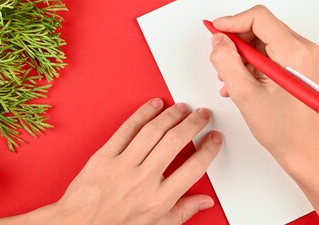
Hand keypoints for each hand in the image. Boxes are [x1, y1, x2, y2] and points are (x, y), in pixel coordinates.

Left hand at [54, 99, 222, 224]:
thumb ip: (182, 211)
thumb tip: (204, 201)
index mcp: (158, 200)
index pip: (194, 168)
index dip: (209, 149)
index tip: (215, 138)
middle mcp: (142, 181)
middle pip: (175, 142)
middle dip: (193, 123)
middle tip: (202, 115)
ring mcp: (121, 166)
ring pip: (152, 131)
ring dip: (171, 115)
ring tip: (182, 108)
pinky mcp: (104, 156)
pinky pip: (126, 129)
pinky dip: (142, 114)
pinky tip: (154, 105)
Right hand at [209, 5, 318, 224]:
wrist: (303, 148)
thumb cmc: (284, 128)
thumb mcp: (245, 94)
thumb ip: (226, 62)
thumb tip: (218, 40)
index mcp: (293, 51)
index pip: (258, 17)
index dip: (232, 21)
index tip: (215, 30)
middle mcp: (302, 48)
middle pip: (260, 26)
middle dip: (236, 42)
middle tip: (220, 60)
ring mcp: (301, 55)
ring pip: (262, 39)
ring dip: (241, 54)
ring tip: (230, 79)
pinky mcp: (297, 63)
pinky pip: (268, 51)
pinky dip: (251, 62)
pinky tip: (240, 82)